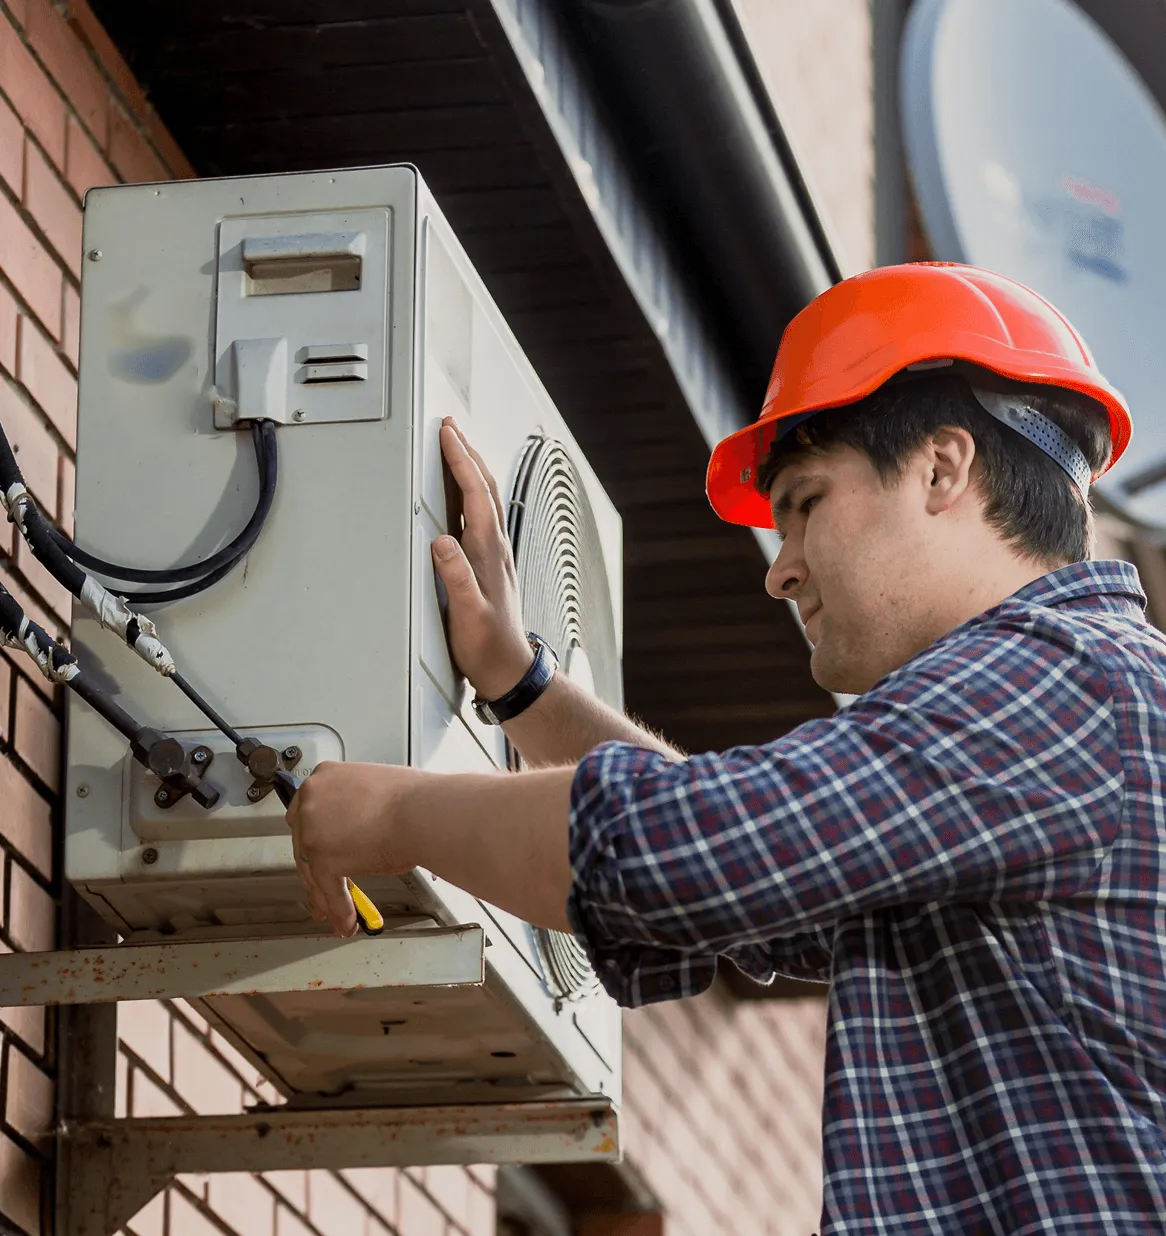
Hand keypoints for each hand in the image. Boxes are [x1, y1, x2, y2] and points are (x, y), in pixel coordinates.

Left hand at [284, 761, 418, 936]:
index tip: (317, 850)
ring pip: (312, 871)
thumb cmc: (414, 801)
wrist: (421, 813)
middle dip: (314, 870)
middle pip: (302, 843)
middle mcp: (311, 800)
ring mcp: (312, 831)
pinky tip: (346, 922)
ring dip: (326, 896)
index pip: (307, 813)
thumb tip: (359, 830)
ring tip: (336, 914)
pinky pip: (329, 891)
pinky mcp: (323, 859)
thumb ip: (355, 809)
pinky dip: (339, 909)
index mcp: (325, 777)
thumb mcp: (374, 790)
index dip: (314, 837)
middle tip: (323, 886)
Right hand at [432, 417, 533, 699]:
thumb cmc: (486, 645)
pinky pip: (480, 516)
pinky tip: (463, 496)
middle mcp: (494, 547)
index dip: (460, 460)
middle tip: (449, 427)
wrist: (507, 667)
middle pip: (483, 487)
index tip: (447, 433)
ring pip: (484, 498)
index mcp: (487, 552)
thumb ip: (456, 577)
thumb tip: (442, 541)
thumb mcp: (467, 613)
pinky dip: (470, 493)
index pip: (474, 494)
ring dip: (471, 468)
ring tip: (456, 448)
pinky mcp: (489, 564)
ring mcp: (494, 554)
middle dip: (467, 452)